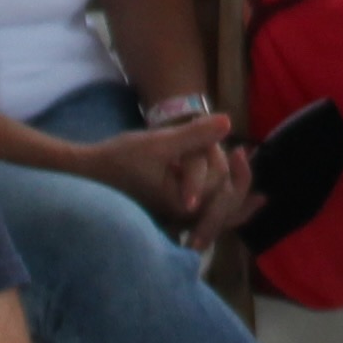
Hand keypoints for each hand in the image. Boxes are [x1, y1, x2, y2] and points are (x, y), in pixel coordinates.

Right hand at [85, 111, 241, 238]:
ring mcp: (176, 222)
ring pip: (217, 219)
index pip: (224, 193)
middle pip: (227, 212)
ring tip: (254, 191)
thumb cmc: (120, 159)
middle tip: (245, 157)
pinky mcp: (170, 217)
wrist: (87, 176)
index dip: (238, 172)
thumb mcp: (159, 143)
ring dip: (235, 201)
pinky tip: (234, 201)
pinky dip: (222, 209)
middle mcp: (182, 220)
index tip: (241, 149)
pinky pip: (205, 218)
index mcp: (183, 206)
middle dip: (240, 186)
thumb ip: (194, 134)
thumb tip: (228, 121)